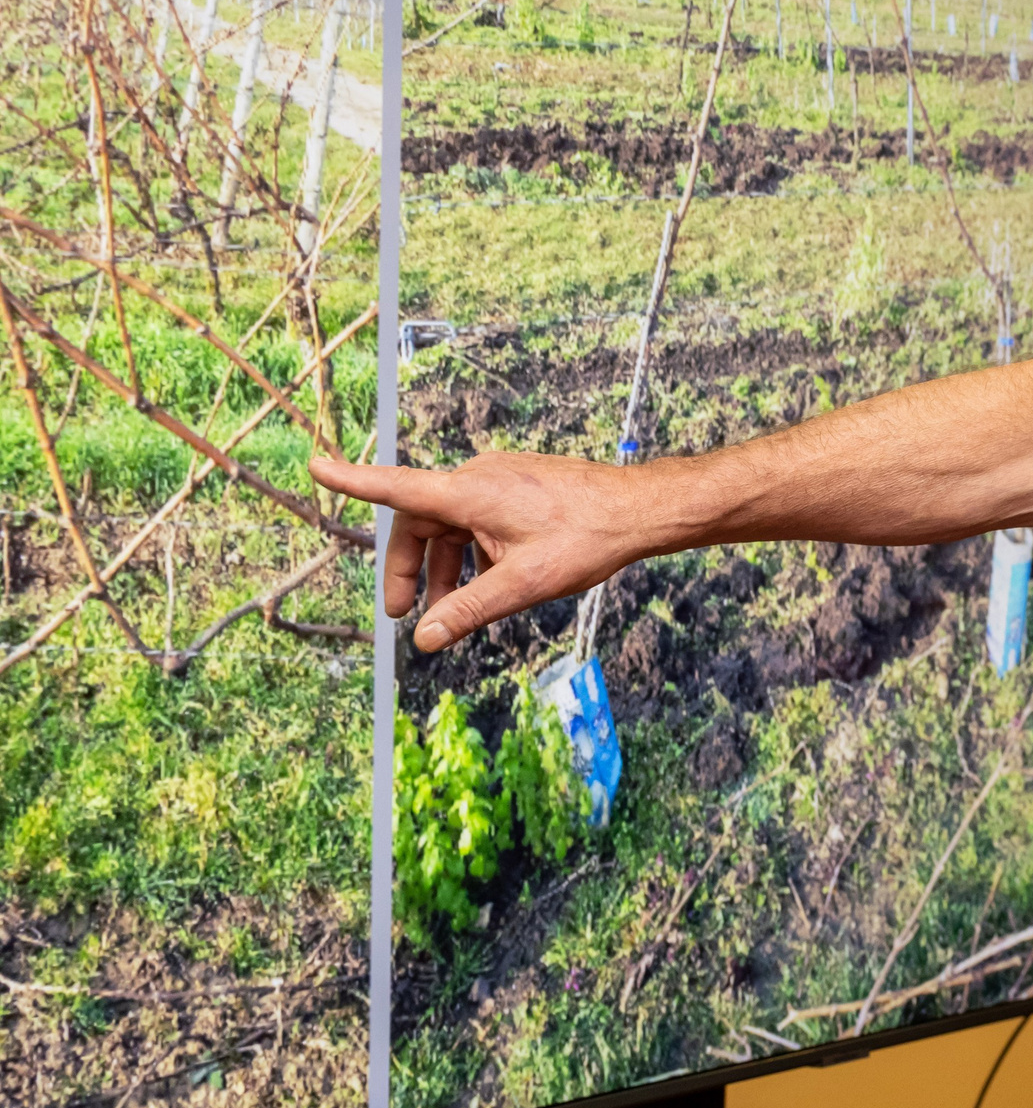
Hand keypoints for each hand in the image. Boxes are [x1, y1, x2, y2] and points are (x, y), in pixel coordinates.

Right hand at [311, 453, 651, 650]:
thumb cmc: (587, 538)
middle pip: (422, 521)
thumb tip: (425, 639)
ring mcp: (499, 479)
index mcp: (471, 492)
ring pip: (452, 525)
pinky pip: (478, 520)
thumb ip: (470, 611)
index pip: (398, 487)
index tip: (316, 468)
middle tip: (404, 614)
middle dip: (410, 568)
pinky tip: (492, 585)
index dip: (354, 481)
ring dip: (445, 567)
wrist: (640, 510)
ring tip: (450, 613)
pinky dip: (473, 553)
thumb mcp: (523, 584)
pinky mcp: (516, 486)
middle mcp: (479, 478)